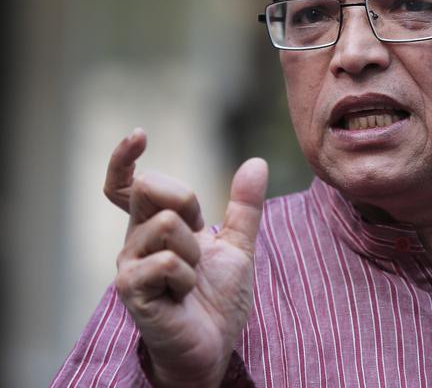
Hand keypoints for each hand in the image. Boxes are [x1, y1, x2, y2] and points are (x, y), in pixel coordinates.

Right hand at [107, 130, 267, 386]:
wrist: (214, 346)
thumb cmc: (218, 300)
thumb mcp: (238, 246)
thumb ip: (244, 206)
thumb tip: (257, 162)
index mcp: (156, 225)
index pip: (127, 184)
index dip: (125, 157)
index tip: (140, 134)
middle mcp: (136, 239)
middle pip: (150, 186)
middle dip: (187, 202)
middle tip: (199, 241)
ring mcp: (129, 262)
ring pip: (167, 223)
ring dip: (195, 253)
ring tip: (191, 280)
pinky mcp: (130, 288)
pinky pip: (167, 260)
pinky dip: (188, 277)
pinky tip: (182, 296)